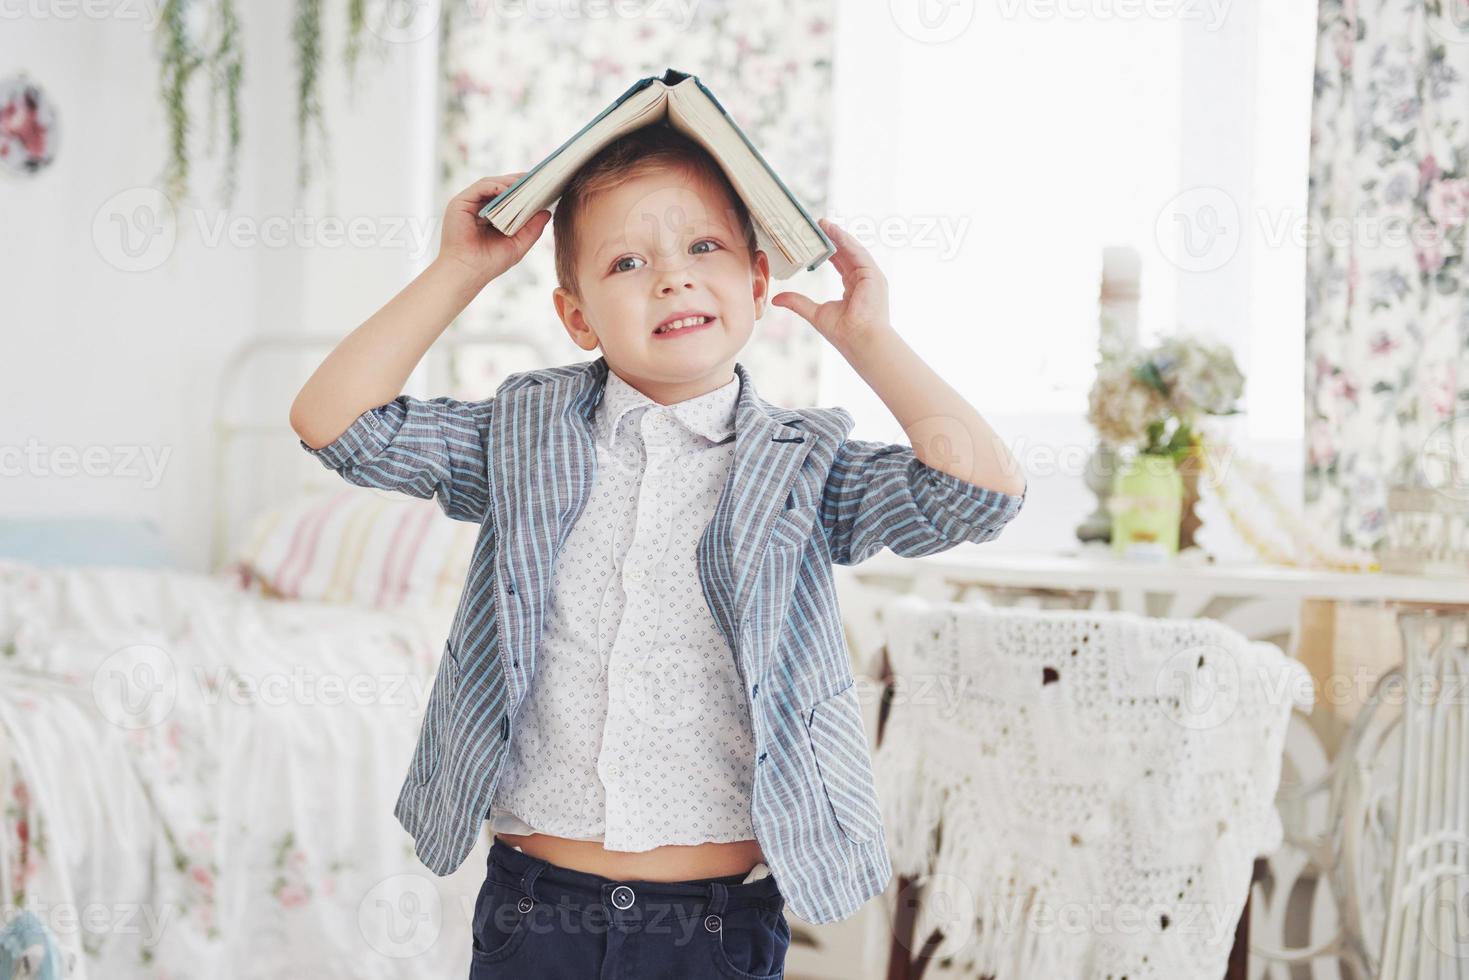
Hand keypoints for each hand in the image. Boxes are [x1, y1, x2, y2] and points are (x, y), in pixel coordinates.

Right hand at [437, 174, 550, 285]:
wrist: (467, 272)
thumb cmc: (489, 263)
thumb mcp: (517, 244)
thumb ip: (532, 229)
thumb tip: (546, 212)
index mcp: (490, 216)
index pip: (508, 197)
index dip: (523, 190)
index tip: (541, 185)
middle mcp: (479, 208)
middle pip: (500, 187)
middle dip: (518, 182)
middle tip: (536, 178)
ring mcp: (468, 204)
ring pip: (490, 184)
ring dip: (508, 182)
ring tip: (525, 183)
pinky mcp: (459, 203)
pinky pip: (479, 187)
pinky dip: (494, 186)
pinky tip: (507, 190)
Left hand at [771, 218, 891, 353]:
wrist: (860, 341)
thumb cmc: (844, 333)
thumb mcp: (815, 313)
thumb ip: (797, 303)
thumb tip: (777, 299)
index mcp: (853, 288)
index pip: (840, 263)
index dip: (827, 251)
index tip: (814, 240)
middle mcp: (864, 280)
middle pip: (846, 253)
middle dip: (832, 238)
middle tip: (816, 225)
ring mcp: (871, 277)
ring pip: (852, 250)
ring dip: (838, 235)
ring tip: (823, 224)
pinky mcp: (873, 275)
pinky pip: (858, 252)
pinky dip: (846, 241)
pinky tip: (834, 231)